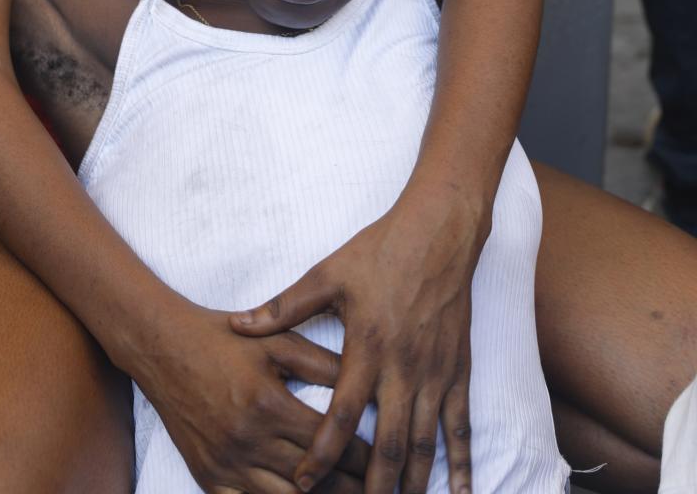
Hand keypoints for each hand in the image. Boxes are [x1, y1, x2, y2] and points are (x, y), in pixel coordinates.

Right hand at [135, 301, 373, 493]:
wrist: (163, 348)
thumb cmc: (222, 339)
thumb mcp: (275, 341)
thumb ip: (322, 362)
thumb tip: (364, 382)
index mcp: (268, 404)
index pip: (329, 442)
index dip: (362, 456)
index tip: (384, 461)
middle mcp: (247, 441)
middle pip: (313, 481)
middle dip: (351, 488)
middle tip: (377, 489)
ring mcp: (226, 466)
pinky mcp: (209, 479)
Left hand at [230, 193, 479, 493]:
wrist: (438, 231)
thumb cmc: (380, 250)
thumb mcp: (327, 273)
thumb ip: (284, 306)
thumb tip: (238, 324)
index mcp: (366, 347)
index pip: (340, 415)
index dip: (322, 455)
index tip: (305, 485)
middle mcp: (403, 368)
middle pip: (387, 443)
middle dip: (372, 488)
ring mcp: (434, 372)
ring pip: (424, 443)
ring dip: (413, 484)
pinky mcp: (458, 369)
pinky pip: (460, 425)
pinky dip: (460, 463)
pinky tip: (459, 493)